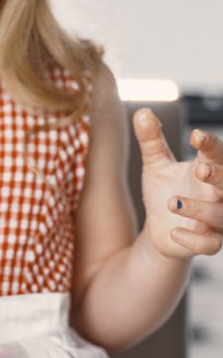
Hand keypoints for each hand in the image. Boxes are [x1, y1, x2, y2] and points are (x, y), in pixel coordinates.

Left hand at [134, 108, 222, 257]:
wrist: (161, 228)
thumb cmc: (165, 190)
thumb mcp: (155, 164)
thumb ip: (151, 140)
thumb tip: (142, 112)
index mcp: (209, 170)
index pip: (218, 154)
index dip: (211, 144)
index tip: (196, 136)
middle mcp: (218, 194)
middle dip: (220, 176)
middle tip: (201, 170)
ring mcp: (215, 220)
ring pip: (221, 215)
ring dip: (200, 209)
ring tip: (171, 203)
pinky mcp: (207, 242)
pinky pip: (210, 245)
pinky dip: (194, 240)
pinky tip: (174, 232)